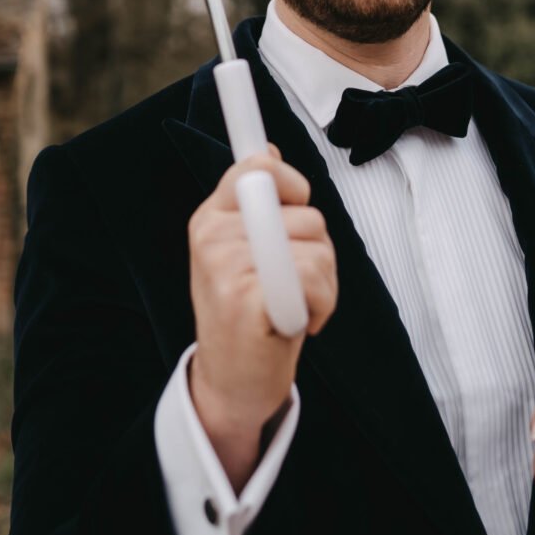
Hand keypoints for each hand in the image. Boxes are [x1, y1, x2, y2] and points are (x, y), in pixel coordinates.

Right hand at [188, 147, 336, 490]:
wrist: (232, 383)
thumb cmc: (248, 315)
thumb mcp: (243, 251)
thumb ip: (257, 205)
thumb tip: (269, 151)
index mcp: (211, 218)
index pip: (257, 167)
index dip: (291, 183)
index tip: (295, 206)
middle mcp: (211, 235)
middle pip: (305, 212)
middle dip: (319, 249)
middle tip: (297, 281)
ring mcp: (224, 266)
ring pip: (317, 247)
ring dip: (324, 284)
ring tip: (295, 306)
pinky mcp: (245, 297)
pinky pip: (312, 278)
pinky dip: (320, 304)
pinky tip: (296, 322)